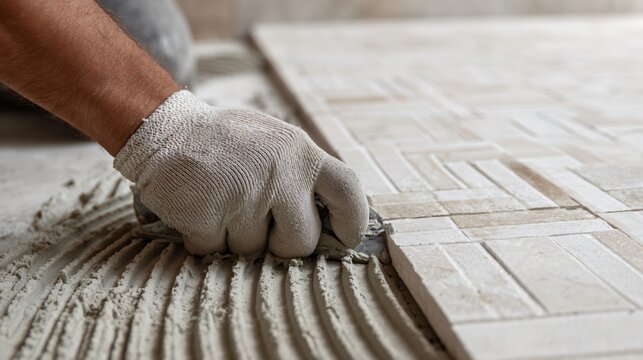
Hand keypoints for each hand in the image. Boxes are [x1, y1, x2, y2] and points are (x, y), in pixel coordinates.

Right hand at [114, 90, 368, 257]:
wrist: (164, 131)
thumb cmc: (227, 144)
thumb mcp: (276, 142)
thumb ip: (303, 174)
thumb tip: (332, 219)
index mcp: (300, 153)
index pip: (347, 190)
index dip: (354, 220)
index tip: (347, 237)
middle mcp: (278, 174)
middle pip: (302, 241)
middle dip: (283, 245)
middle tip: (261, 224)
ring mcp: (243, 196)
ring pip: (255, 251)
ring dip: (237, 239)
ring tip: (222, 203)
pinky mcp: (207, 216)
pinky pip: (216, 252)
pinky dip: (207, 239)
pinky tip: (200, 209)